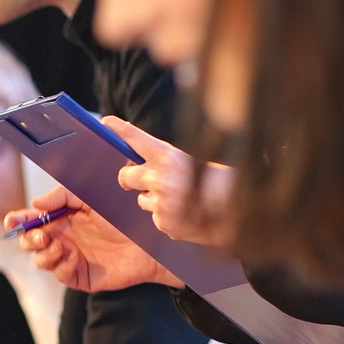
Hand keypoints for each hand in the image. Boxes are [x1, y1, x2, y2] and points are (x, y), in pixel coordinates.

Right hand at [9, 187, 181, 291]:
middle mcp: (64, 238)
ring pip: (41, 261)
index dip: (18, 221)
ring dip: (44, 254)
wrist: (149, 238)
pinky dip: (61, 266)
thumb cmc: (123, 214)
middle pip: (30, 242)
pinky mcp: (82, 276)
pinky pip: (60, 275)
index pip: (31, 220)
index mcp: (62, 218)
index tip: (12, 220)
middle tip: (43, 235)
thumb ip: (62, 196)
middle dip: (29, 239)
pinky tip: (73, 256)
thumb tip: (35, 204)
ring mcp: (71, 258)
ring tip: (59, 246)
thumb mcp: (90, 196)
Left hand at [104, 117, 233, 246]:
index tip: (106, 122)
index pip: (137, 139)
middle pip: (125, 176)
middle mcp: (161, 177)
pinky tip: (186, 216)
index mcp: (169, 157)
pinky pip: (156, 219)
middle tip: (133, 182)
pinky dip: (168, 218)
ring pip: (142, 200)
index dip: (119, 130)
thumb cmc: (218, 185)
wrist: (237, 214)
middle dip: (128, 179)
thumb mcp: (192, 164)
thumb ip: (167, 163)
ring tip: (180, 201)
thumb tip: (143, 165)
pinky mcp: (164, 222)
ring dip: (154, 201)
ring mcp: (161, 201)